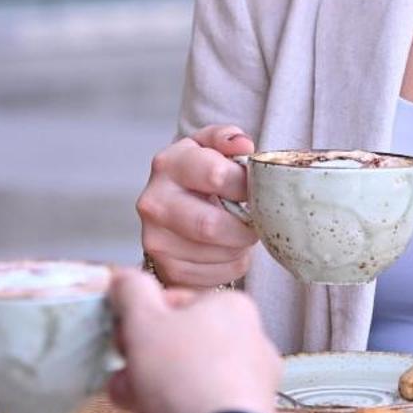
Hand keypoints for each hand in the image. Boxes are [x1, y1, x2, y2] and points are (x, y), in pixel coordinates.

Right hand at [105, 268, 279, 412]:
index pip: (175, 305)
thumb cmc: (182, 373)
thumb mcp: (144, 321)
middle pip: (174, 355)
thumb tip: (122, 276)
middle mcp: (248, 346)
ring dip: (148, 411)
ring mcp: (248, 391)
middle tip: (125, 388)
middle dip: (139, 377)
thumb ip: (130, 292)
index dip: (139, 323)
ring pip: (179, 393)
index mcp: (232, 310)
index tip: (120, 341)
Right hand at [136, 124, 256, 286]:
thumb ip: (226, 138)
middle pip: (211, 225)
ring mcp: (155, 240)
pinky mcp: (166, 269)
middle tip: (256, 221)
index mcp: (168, 164)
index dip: (248, 185)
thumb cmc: (200, 177)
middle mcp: (153, 202)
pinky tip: (226, 250)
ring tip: (239, 232)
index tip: (259, 189)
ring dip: (241, 246)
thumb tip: (243, 145)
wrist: (174, 214)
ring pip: (219, 253)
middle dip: (245, 226)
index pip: (217, 175)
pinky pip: (216, 275)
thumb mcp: (210, 148)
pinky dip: (232, 264)